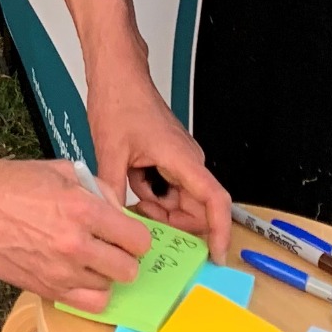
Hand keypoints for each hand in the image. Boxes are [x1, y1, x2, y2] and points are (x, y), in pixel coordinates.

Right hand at [0, 156, 152, 310]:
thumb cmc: (15, 181)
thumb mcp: (63, 170)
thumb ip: (99, 190)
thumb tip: (120, 213)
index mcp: (83, 210)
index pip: (138, 240)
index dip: (136, 236)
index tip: (126, 234)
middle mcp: (76, 245)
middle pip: (128, 269)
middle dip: (124, 257)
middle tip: (110, 248)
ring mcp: (61, 271)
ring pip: (109, 288)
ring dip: (104, 275)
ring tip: (90, 260)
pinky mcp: (45, 288)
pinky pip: (87, 304)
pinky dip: (89, 292)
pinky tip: (79, 276)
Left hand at [86, 72, 231, 262]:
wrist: (116, 75)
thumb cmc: (119, 101)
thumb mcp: (110, 150)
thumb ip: (114, 189)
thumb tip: (114, 218)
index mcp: (182, 159)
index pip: (215, 202)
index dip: (220, 232)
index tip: (217, 256)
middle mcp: (188, 161)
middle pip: (194, 209)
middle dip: (170, 221)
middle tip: (140, 217)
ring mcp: (179, 160)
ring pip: (178, 202)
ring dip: (156, 207)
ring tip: (129, 190)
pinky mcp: (168, 159)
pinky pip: (166, 189)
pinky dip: (149, 193)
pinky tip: (129, 179)